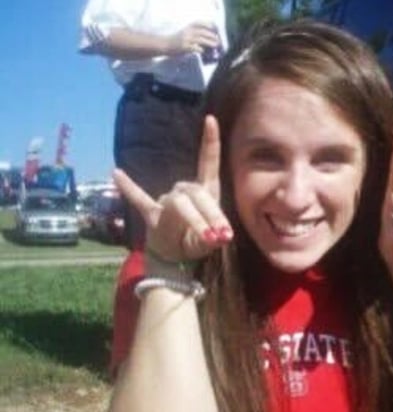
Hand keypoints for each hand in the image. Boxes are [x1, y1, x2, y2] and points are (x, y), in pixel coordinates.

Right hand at [113, 116, 231, 262]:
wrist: (174, 256)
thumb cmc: (196, 241)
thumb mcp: (208, 242)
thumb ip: (211, 238)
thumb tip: (216, 237)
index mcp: (205, 190)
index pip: (208, 163)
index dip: (210, 141)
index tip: (211, 119)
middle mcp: (185, 190)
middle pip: (196, 192)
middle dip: (210, 213)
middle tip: (221, 236)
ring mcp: (167, 200)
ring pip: (179, 202)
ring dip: (195, 220)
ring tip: (208, 239)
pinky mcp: (151, 212)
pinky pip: (139, 198)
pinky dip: (128, 188)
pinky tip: (116, 173)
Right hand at [166, 22, 219, 55]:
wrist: (165, 44)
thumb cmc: (177, 39)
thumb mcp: (184, 32)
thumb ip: (194, 33)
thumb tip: (207, 37)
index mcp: (187, 27)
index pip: (198, 23)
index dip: (206, 24)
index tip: (213, 27)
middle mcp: (187, 31)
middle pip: (202, 31)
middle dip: (211, 35)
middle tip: (218, 39)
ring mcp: (186, 39)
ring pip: (200, 39)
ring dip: (209, 42)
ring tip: (215, 45)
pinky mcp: (184, 47)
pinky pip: (195, 47)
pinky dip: (201, 49)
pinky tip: (203, 51)